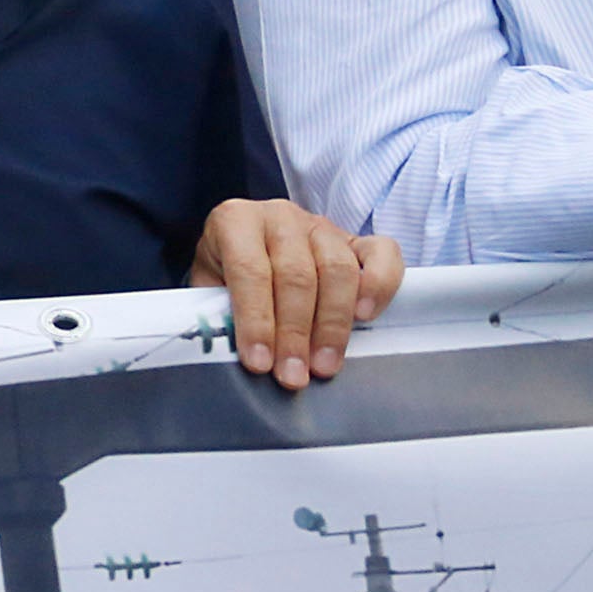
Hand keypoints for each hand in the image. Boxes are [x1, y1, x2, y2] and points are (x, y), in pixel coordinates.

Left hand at [191, 201, 401, 389]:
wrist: (248, 247)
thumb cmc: (227, 271)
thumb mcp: (210, 286)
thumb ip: (220, 310)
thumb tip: (235, 351)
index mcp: (236, 221)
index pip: (249, 271)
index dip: (255, 320)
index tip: (258, 363)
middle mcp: (280, 216)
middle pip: (296, 276)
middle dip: (294, 334)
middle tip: (293, 375)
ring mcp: (321, 225)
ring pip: (338, 270)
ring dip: (332, 325)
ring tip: (323, 365)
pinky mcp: (357, 238)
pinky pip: (382, 254)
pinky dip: (378, 285)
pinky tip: (365, 318)